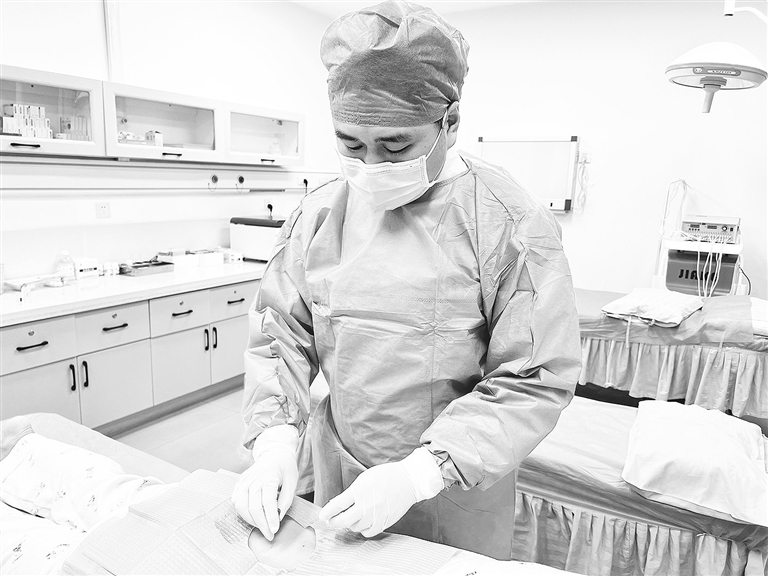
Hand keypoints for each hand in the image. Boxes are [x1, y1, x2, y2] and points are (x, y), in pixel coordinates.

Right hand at [232, 425, 298, 540]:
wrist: (275, 453)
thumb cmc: (285, 468)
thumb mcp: (292, 483)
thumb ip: (285, 501)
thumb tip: (277, 518)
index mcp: (269, 477)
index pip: (268, 502)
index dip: (271, 518)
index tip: (274, 530)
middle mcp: (254, 479)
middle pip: (253, 507)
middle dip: (261, 524)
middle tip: (269, 535)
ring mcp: (244, 480)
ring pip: (241, 506)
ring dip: (250, 520)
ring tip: (262, 526)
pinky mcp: (239, 482)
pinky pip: (236, 501)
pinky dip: (242, 512)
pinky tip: (253, 516)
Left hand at [318, 447, 442, 537]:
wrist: (409, 480)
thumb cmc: (386, 476)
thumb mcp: (365, 478)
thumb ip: (353, 492)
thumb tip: (341, 505)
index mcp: (360, 490)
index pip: (338, 505)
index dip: (327, 512)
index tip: (322, 516)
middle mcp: (367, 505)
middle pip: (343, 520)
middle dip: (334, 522)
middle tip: (331, 520)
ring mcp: (376, 515)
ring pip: (355, 527)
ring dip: (349, 524)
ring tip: (350, 518)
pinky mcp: (385, 522)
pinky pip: (368, 532)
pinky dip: (362, 529)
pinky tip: (362, 523)